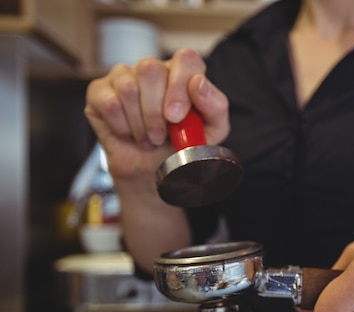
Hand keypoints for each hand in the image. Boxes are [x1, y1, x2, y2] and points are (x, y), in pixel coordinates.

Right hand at [84, 49, 229, 181]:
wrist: (154, 171)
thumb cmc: (183, 145)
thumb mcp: (212, 131)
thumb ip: (215, 106)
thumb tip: (198, 83)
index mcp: (184, 73)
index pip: (185, 59)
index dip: (180, 86)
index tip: (176, 116)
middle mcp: (154, 69)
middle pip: (150, 69)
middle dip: (155, 112)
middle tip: (161, 136)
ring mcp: (124, 77)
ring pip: (128, 87)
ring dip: (140, 124)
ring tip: (148, 138)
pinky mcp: (100, 92)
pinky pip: (109, 103)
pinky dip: (122, 127)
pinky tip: (128, 134)